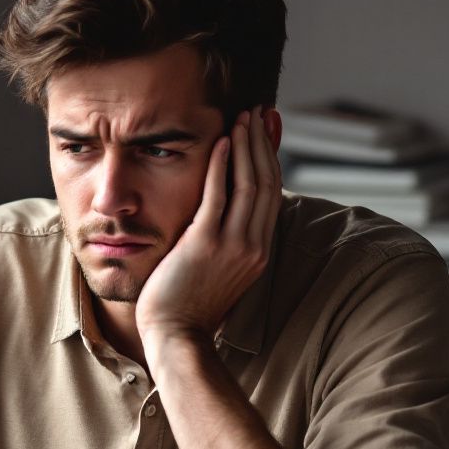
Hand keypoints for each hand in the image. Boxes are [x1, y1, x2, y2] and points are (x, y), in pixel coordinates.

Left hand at [136, 106, 281, 356]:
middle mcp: (253, 247)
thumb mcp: (219, 270)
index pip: (272, 194)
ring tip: (241, 117)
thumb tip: (225, 214)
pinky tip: (220, 142)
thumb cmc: (189, 306)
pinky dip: (221, 166)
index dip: (271, 158)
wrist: (176, 337)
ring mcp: (232, 246)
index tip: (267, 129)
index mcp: (259, 252)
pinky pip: (218, 196)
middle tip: (258, 111)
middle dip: (262, 143)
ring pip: (248, 184)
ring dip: (246, 146)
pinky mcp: (205, 245)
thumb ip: (227, 241)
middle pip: (266, 182)